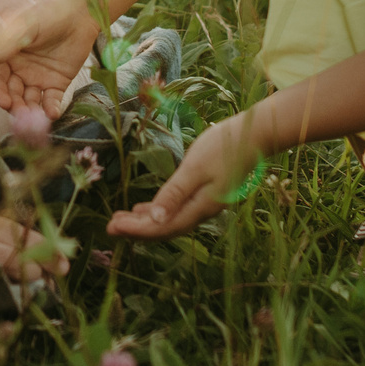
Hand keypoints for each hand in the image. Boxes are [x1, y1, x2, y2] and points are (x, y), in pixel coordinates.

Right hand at [0, 0, 103, 116]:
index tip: (4, 101)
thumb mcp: (26, 25)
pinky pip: (51, 100)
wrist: (80, 13)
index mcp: (6, 56)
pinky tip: (52, 113)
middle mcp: (18, 70)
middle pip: (11, 93)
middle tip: (20, 115)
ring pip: (29, 100)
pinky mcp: (56, 84)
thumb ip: (9, 42)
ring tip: (35, 118)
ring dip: (30, 110)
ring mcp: (37, 78)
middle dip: (14, 105)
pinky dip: (50, 108)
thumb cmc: (48, 13)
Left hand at [105, 109, 267, 239]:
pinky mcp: (205, 193)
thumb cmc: (224, 146)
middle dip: (136, 229)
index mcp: (200, 207)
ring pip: (170, 220)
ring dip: (145, 221)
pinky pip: (176, 210)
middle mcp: (202, 211)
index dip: (136, 230)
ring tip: (120, 220)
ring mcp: (205, 203)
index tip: (112, 228)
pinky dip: (158, 211)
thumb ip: (175, 193)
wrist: (255, 135)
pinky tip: (144, 209)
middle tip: (109, 228)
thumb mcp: (195, 167)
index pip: (162, 227)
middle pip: (165, 228)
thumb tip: (155, 219)